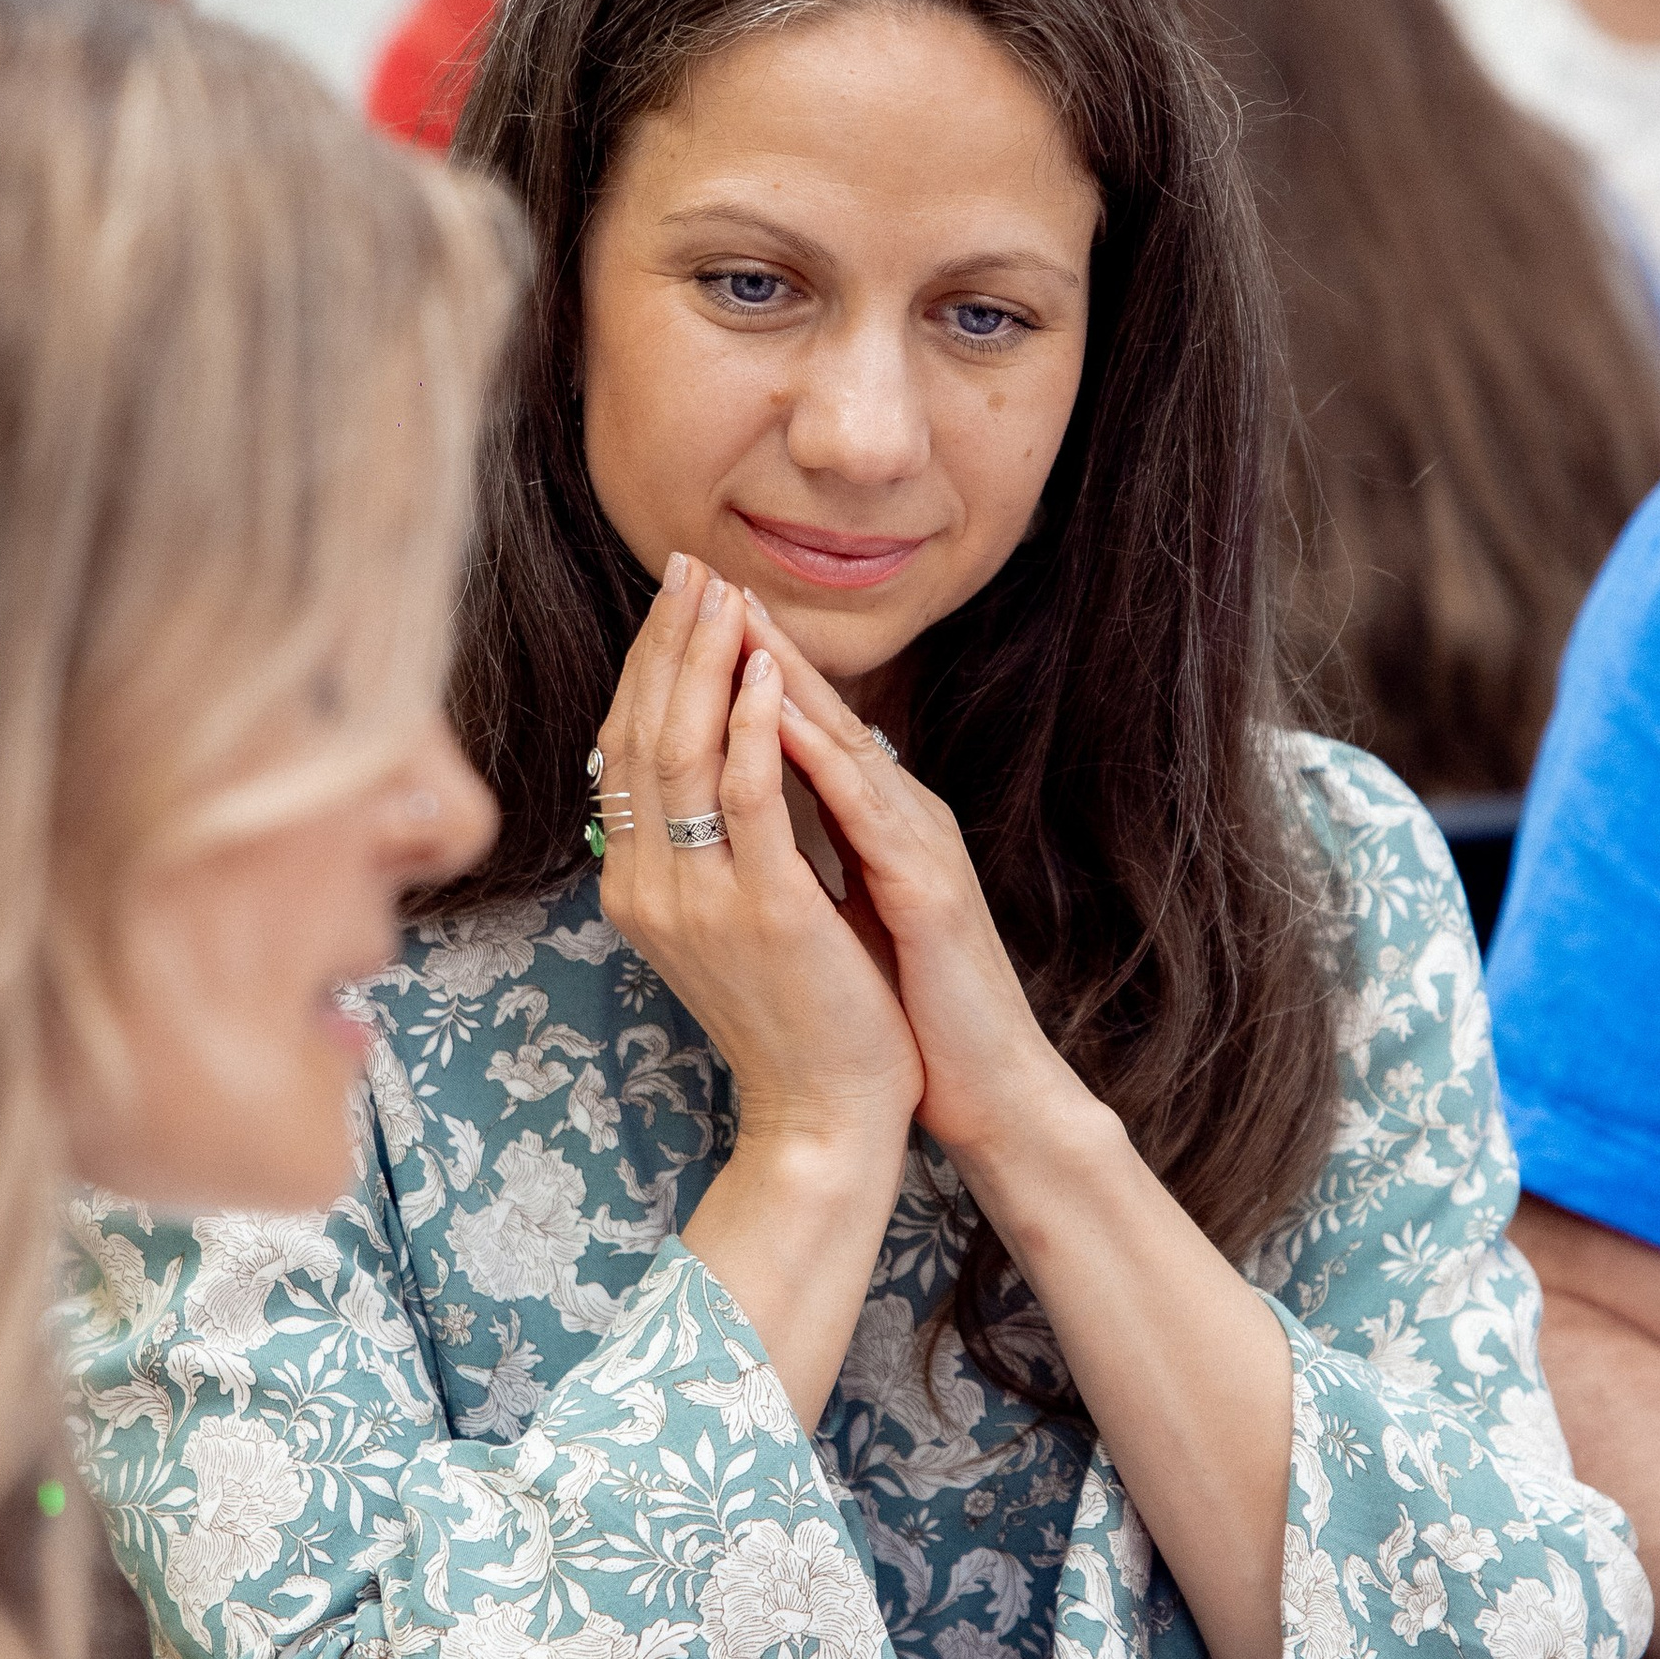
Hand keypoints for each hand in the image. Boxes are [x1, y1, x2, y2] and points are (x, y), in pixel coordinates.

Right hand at [593, 552, 921, 1162]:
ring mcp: (698, 900)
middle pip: (642, 736)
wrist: (824, 1116)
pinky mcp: (764, 912)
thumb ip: (708, 842)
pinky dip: (752, 728)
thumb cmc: (793, 1015)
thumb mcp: (728, 917)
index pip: (625, 749)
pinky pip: (747, 800)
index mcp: (634, 885)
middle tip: (688, 567)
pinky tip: (765, 674)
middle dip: (667, 643)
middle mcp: (647, 887)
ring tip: (724, 596)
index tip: (673, 597)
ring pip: (684, 754)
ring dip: (704, 664)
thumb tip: (709, 757)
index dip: (647, 666)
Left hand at [745, 600, 1086, 1174]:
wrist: (979, 1088)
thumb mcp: (840, 910)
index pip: (793, 721)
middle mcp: (898, 814)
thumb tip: (738, 812)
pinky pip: (869, 811)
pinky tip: (781, 718)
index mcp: (873, 818)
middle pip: (814, 706)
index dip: (739, 660)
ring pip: (842, 738)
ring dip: (784, 670)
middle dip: (750, 635)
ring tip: (731, 610)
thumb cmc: (905, 1008)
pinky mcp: (930, 889)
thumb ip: (804, 847)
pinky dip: (822, 758)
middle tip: (695, 570)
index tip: (680, 606)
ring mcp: (919, 845)